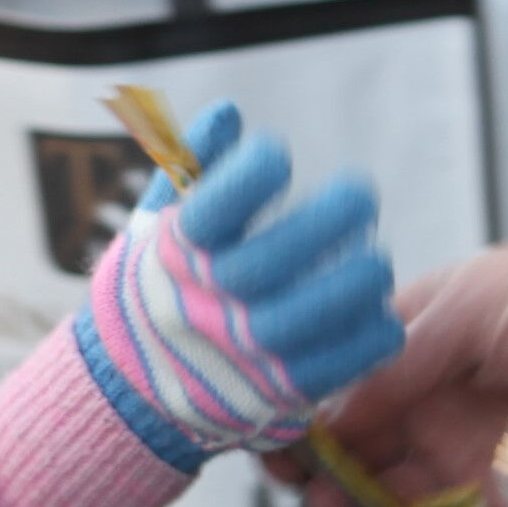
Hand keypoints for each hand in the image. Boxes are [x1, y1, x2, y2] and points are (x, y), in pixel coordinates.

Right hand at [91, 100, 400, 457]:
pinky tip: (375, 310)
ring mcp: (237, 354)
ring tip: (375, 259)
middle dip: (324, 223)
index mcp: (173, 256)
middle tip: (361, 194)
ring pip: (303, 319)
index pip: (209, 212)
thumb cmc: (155, 290)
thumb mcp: (154, 225)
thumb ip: (188, 168)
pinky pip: (332, 368)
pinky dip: (364, 337)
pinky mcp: (272, 394)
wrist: (131, 391)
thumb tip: (228, 112)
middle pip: (264, 266)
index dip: (250, 176)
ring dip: (351, 282)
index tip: (277, 154)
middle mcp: (201, 305)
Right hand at [295, 238, 507, 506]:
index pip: (346, 376)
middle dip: (314, 462)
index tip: (268, 422)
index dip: (304, 402)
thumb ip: (391, 360)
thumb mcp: (466, 304)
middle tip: (292, 475)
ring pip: (384, 495)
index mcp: (430, 337)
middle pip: (354, 441)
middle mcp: (443, 398)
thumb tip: (326, 408)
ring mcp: (469, 456)